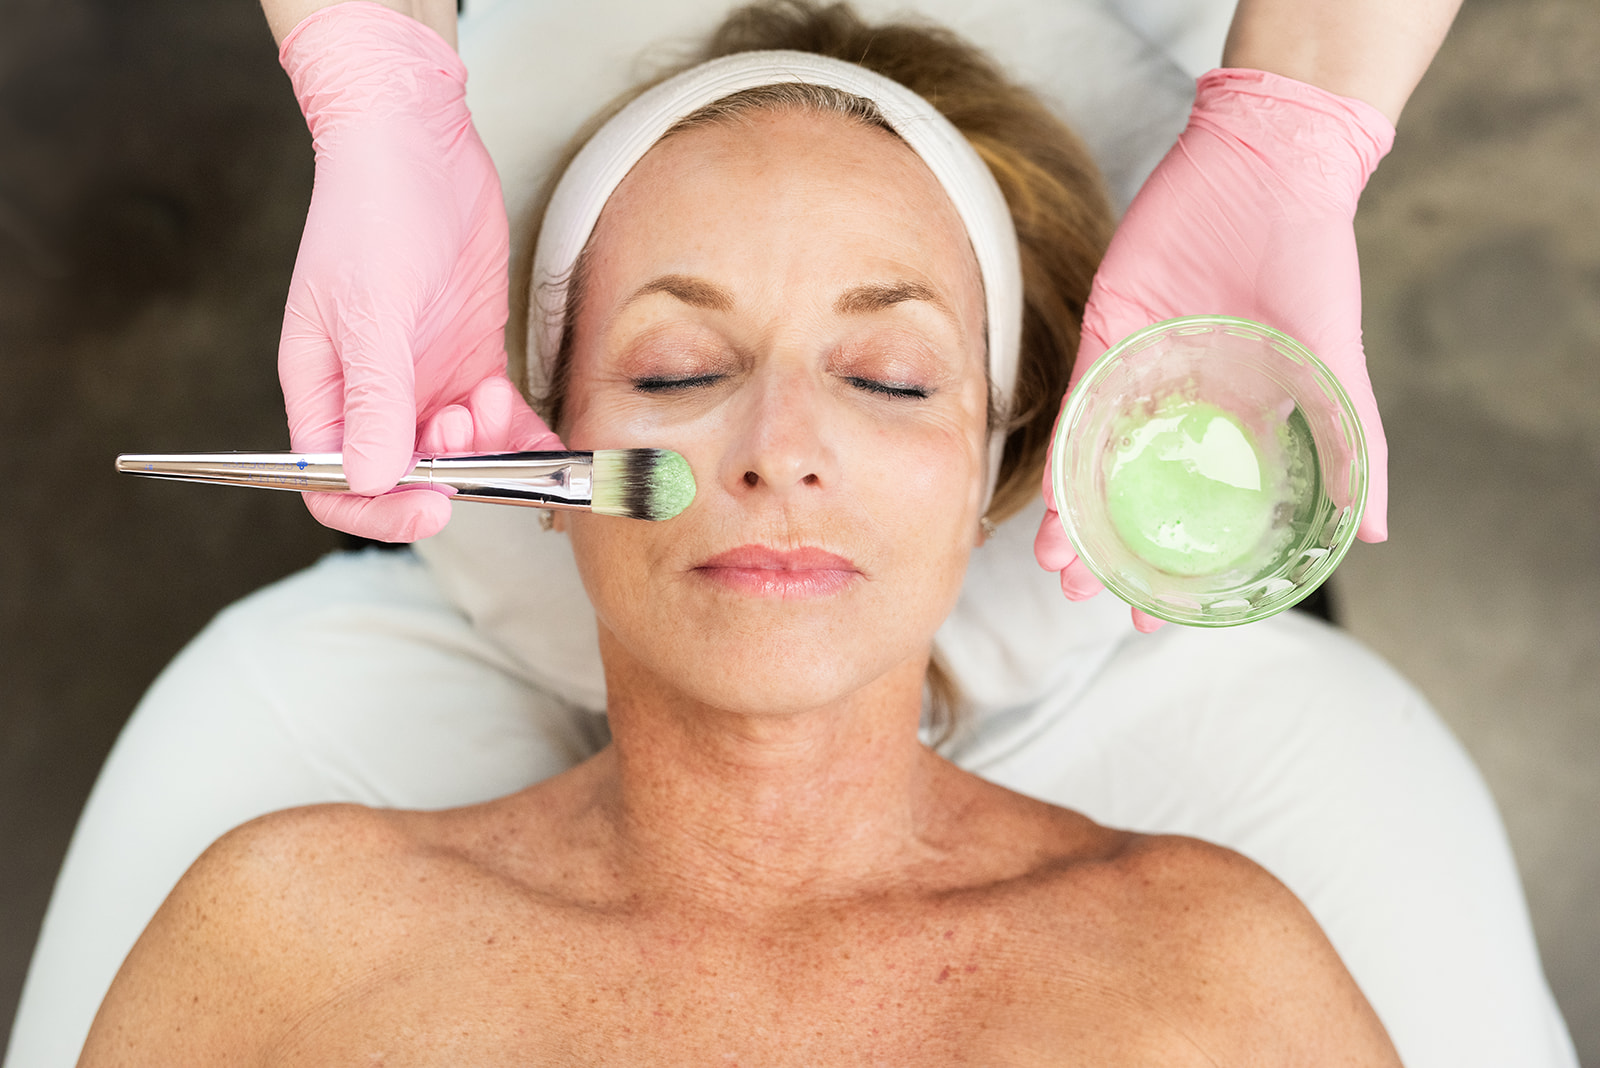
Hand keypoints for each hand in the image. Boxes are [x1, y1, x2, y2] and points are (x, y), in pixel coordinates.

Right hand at [276, 1, 558, 541]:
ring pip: (461, 454)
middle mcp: (373, 396)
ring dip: (487, 450)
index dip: (379, 512)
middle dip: (446, 470)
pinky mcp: (472, 358)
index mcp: (325, 392)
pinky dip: (527, 439)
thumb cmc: (371, 213)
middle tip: (470, 423)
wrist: (416, 139)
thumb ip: (375, 399)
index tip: (432, 508)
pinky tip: (554, 446)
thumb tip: (371, 480)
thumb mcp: (370, 311)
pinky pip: (503, 422)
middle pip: (407, 477)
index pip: (334, 486)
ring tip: (491, 401)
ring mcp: (425, 379)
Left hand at [1035, 68, 1395, 630]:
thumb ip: (1353, 446)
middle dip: (1107, 547)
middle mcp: (1181, 404)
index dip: (1174, 562)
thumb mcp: (1335, 366)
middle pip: (1133, 491)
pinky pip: (1075, 400)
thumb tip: (1374, 536)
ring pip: (1095, 456)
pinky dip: (1062, 447)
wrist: (1268, 169)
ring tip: (1056, 564)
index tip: (1156, 616)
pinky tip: (1047, 493)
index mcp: (1235, 420)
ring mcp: (1138, 369)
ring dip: (1073, 511)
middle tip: (1084, 596)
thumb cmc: (1314, 263)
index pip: (1197, 509)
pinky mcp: (1105, 331)